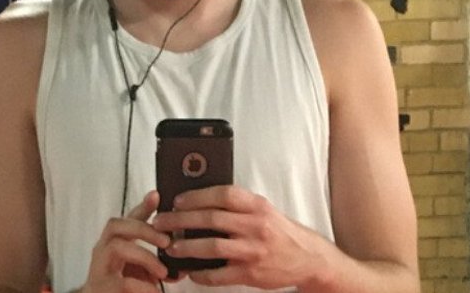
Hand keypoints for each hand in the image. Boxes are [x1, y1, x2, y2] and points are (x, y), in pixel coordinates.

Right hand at [82, 191, 174, 292]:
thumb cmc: (122, 284)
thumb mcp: (140, 268)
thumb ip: (157, 262)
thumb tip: (181, 267)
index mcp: (115, 241)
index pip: (128, 218)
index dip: (142, 206)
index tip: (156, 195)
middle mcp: (103, 249)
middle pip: (116, 225)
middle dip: (144, 229)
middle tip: (167, 241)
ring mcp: (99, 267)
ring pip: (117, 247)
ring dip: (145, 257)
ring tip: (163, 272)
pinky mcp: (100, 287)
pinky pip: (122, 281)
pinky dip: (143, 286)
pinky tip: (155, 290)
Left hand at [151, 185, 329, 288]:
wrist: (308, 258)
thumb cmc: (281, 233)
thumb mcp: (265, 211)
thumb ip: (240, 207)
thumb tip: (202, 202)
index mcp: (258, 206)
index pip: (224, 194)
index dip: (197, 196)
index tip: (178, 200)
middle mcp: (256, 226)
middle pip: (211, 219)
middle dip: (181, 220)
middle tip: (161, 222)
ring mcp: (253, 250)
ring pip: (211, 246)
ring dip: (186, 246)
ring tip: (171, 247)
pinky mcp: (250, 273)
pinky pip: (218, 275)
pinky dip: (200, 274)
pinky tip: (191, 271)